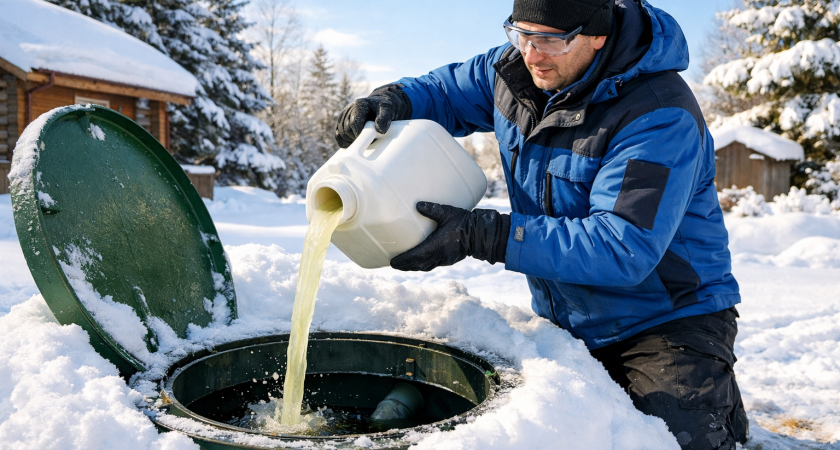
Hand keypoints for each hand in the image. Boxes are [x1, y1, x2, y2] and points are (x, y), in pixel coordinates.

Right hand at [335, 84, 411, 147]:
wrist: (379, 106)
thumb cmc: (384, 108)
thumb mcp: (388, 110)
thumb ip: (384, 118)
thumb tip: (380, 130)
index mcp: (359, 105)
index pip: (353, 124)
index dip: (361, 134)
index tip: (370, 138)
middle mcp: (348, 110)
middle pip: (346, 131)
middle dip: (357, 138)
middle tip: (369, 139)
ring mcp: (343, 117)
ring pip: (341, 135)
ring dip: (352, 141)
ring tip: (364, 138)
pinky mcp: (341, 124)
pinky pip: (338, 137)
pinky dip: (345, 142)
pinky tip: (355, 142)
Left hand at [390, 202, 510, 271]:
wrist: (480, 234)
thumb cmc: (464, 222)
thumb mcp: (448, 213)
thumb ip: (432, 209)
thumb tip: (417, 204)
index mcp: (437, 245)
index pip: (416, 256)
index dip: (404, 260)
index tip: (393, 262)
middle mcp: (439, 255)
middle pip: (418, 265)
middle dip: (405, 266)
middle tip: (393, 264)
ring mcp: (444, 259)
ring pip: (424, 267)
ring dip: (412, 267)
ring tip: (402, 265)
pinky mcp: (448, 260)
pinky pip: (431, 265)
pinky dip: (422, 265)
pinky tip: (417, 263)